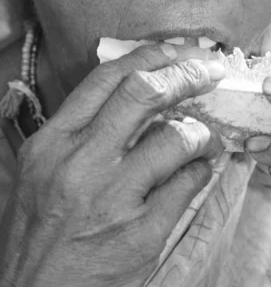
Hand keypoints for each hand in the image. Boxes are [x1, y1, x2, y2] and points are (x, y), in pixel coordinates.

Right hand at [0, 44, 225, 286]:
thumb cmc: (43, 233)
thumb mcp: (43, 171)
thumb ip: (83, 130)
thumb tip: (137, 91)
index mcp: (53, 142)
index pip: (107, 78)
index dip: (151, 55)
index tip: (179, 52)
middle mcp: (80, 164)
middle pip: (145, 93)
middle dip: (187, 74)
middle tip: (210, 73)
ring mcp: (112, 199)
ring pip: (176, 137)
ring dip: (203, 132)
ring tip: (207, 138)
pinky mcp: (140, 234)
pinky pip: (189, 184)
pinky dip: (202, 170)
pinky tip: (199, 172)